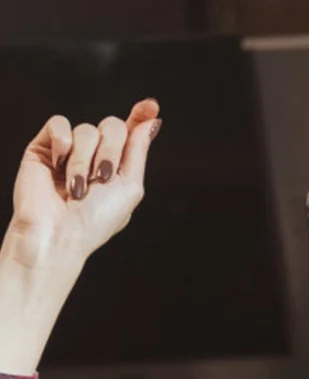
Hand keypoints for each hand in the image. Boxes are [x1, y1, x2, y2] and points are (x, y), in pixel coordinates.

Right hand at [8, 101, 159, 271]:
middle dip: (111, 151)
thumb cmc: (96, 219)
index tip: (151, 105)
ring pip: (86, 129)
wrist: (59, 231)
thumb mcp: (130, 187)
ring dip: (85, 160)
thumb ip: (138, 151)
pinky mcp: (44, 146)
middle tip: (102, 177)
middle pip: (112, 126)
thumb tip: (152, 121)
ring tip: (77, 187)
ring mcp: (70, 150)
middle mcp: (95, 156)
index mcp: (118, 167)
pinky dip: (62, 144)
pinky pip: (59, 124)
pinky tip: (59, 165)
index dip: (140, 117)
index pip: (130, 134)